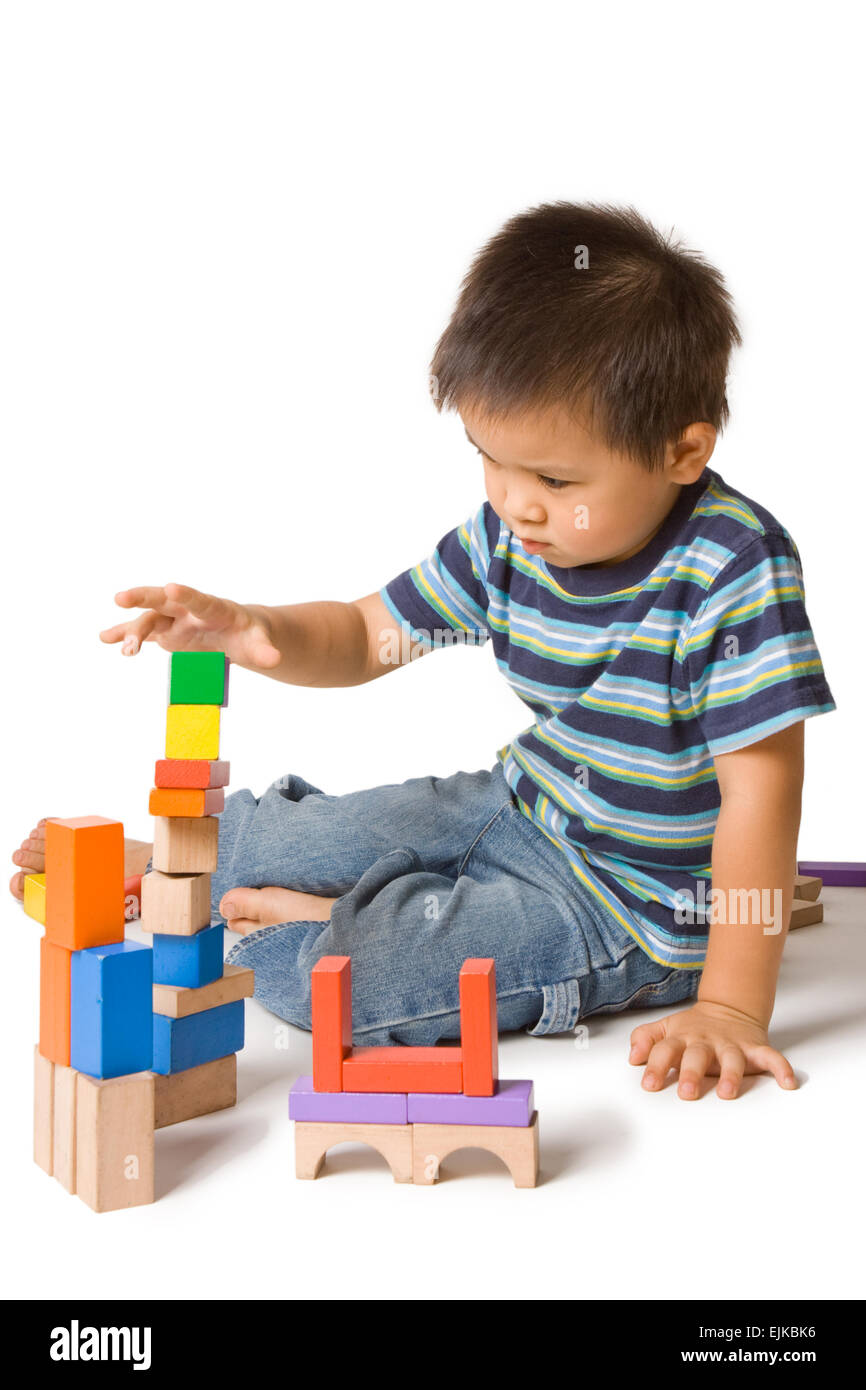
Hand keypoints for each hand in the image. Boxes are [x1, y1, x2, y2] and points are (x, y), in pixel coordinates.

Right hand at [99, 584, 281, 670]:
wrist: (239, 633)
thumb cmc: (250, 635)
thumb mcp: (259, 643)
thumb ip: (265, 650)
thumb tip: (274, 660)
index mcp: (215, 609)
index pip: (200, 600)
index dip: (186, 594)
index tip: (170, 586)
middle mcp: (189, 610)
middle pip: (164, 600)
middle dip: (143, 596)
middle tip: (120, 598)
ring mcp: (175, 620)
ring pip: (149, 619)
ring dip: (132, 630)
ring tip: (116, 645)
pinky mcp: (166, 632)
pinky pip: (143, 632)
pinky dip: (124, 634)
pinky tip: (105, 637)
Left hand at [628, 1000, 797, 1099]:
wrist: (728, 1009)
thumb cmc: (692, 1029)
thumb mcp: (665, 1028)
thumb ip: (645, 1039)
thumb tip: (632, 1057)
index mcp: (681, 1038)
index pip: (665, 1050)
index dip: (656, 1066)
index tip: (650, 1084)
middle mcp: (705, 1041)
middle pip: (697, 1055)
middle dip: (691, 1073)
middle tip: (686, 1093)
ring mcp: (731, 1045)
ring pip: (732, 1059)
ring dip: (731, 1075)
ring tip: (727, 1093)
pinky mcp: (754, 1048)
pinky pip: (771, 1057)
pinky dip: (781, 1068)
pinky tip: (788, 1082)